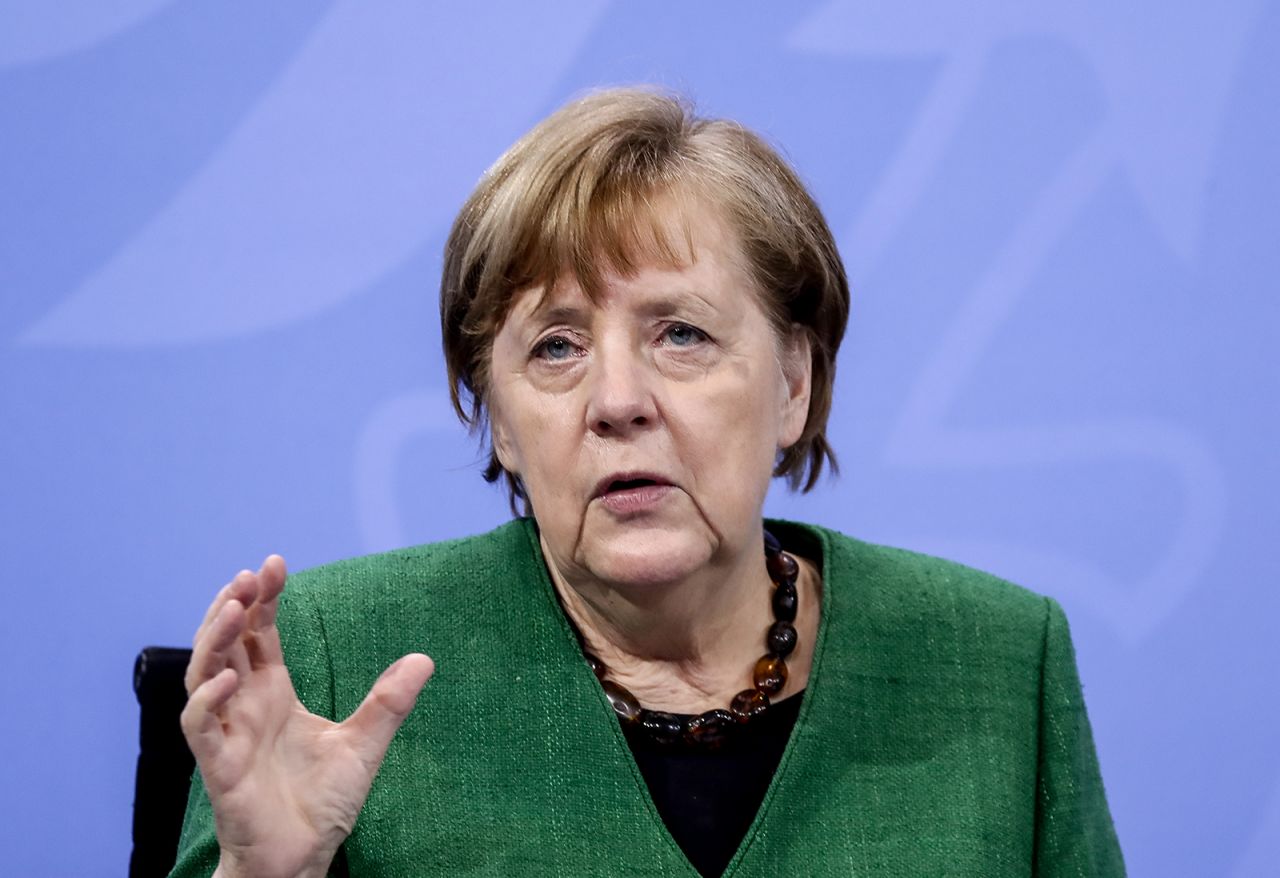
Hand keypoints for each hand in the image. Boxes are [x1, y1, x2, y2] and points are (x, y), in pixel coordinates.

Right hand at [181, 556, 433, 877]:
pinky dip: (207, 701)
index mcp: (273, 695)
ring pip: (203, 675)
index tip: (277, 564)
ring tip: (234, 608)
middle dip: (232, 606)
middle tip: (250, 575)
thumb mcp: (364, 744)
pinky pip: (199, 728)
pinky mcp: (219, 767)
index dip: (263, 599)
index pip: (259, 635)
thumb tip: (424, 659)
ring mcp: (227, 735)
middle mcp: (245, 708)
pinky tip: (229, 679)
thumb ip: (389, 702)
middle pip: (225, 644)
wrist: (303, 857)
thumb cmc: (321, 804)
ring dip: (213, 639)